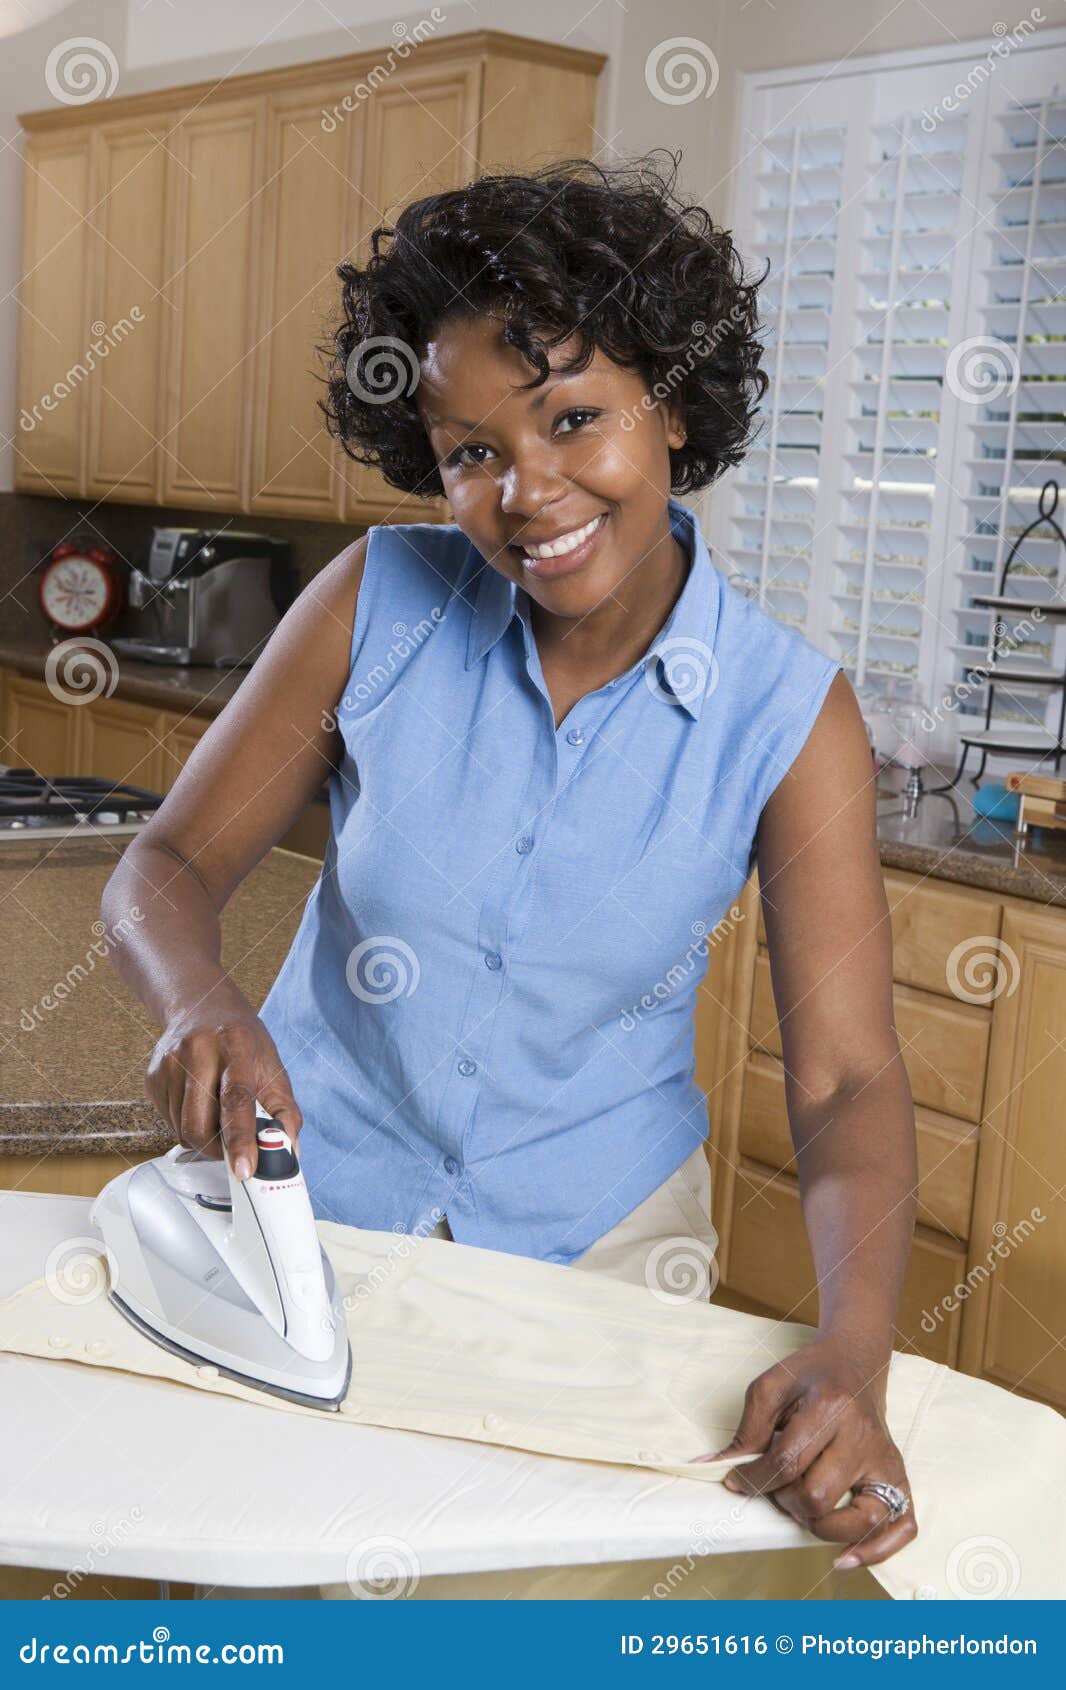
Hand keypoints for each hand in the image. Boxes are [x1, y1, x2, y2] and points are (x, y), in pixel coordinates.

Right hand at [145, 985, 301, 1181]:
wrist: (202, 1005)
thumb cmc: (243, 1041)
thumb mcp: (273, 1066)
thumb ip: (284, 1110)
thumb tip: (288, 1150)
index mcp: (236, 1046)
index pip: (236, 1099)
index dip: (241, 1139)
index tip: (245, 1169)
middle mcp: (198, 1051)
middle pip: (199, 1124)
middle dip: (217, 1149)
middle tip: (233, 1148)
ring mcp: (169, 1063)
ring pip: (181, 1129)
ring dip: (203, 1138)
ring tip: (217, 1115)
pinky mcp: (152, 1077)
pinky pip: (168, 1122)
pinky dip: (186, 1125)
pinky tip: (198, 1103)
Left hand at [697, 1332, 915, 1569]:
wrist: (855, 1363)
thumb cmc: (810, 1376)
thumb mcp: (770, 1387)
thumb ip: (746, 1430)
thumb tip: (717, 1469)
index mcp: (830, 1407)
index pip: (786, 1463)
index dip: (754, 1481)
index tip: (737, 1481)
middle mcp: (863, 1436)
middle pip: (818, 1496)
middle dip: (785, 1501)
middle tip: (778, 1486)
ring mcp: (885, 1461)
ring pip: (858, 1520)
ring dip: (820, 1527)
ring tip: (803, 1508)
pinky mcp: (899, 1478)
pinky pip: (902, 1528)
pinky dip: (875, 1551)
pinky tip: (844, 1556)